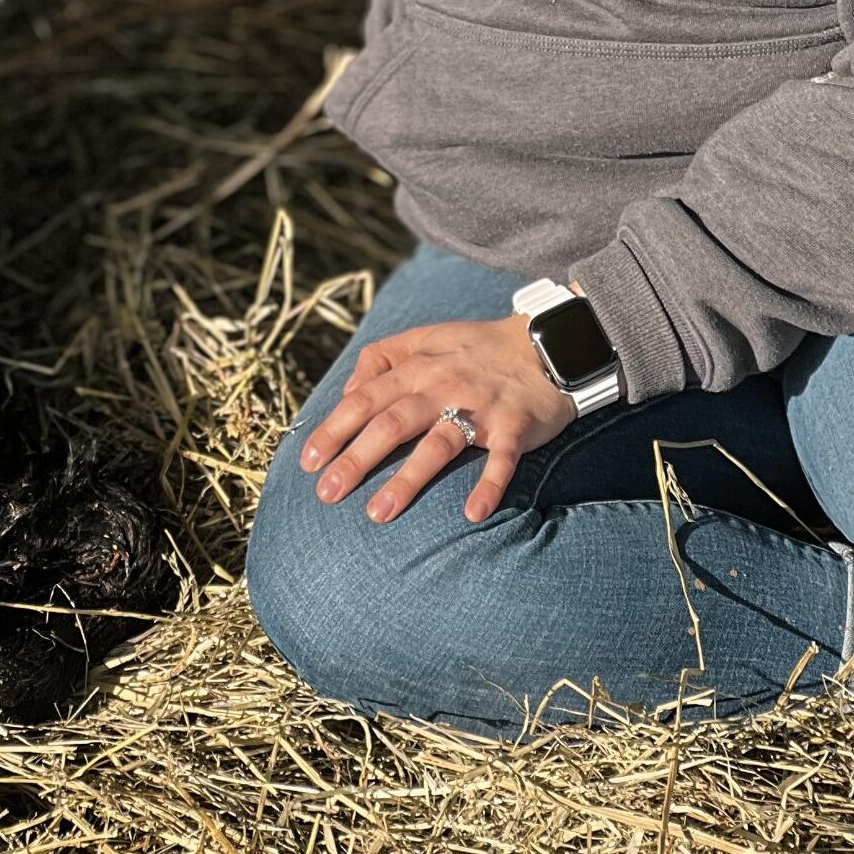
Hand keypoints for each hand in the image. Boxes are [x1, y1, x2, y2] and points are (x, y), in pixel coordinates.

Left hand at [298, 314, 576, 524]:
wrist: (546, 344)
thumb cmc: (476, 348)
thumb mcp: (424, 339)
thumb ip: (382, 360)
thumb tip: (346, 393)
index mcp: (418, 366)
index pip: (365, 399)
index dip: (334, 430)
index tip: (307, 463)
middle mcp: (443, 384)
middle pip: (392, 422)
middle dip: (356, 459)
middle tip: (327, 495)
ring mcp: (480, 406)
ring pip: (438, 443)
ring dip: (408, 480)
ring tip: (379, 514)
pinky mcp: (515, 425)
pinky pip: (501, 458)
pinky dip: (489, 484)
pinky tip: (472, 514)